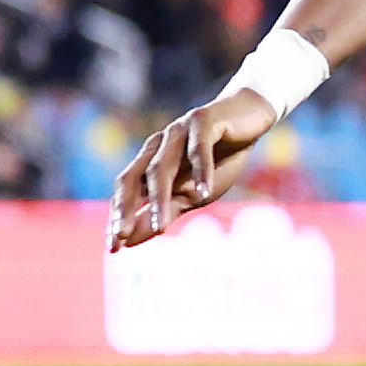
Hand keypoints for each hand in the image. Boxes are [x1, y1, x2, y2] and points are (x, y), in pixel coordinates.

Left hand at [106, 87, 275, 250]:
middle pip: (133, 178)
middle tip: (121, 235)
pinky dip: (200, 171)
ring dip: (159, 198)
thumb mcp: (195, 192)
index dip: (118, 218)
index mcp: (150, 161)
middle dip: (126, 208)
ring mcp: (177, 131)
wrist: (251, 117)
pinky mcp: (203, 120)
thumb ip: (166, 211)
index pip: (126, 191)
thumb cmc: (222, 157)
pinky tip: (204, 192)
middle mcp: (157, 146)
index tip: (113, 249)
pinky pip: (198, 148)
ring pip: (161, 167)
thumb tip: (130, 240)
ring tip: (160, 227)